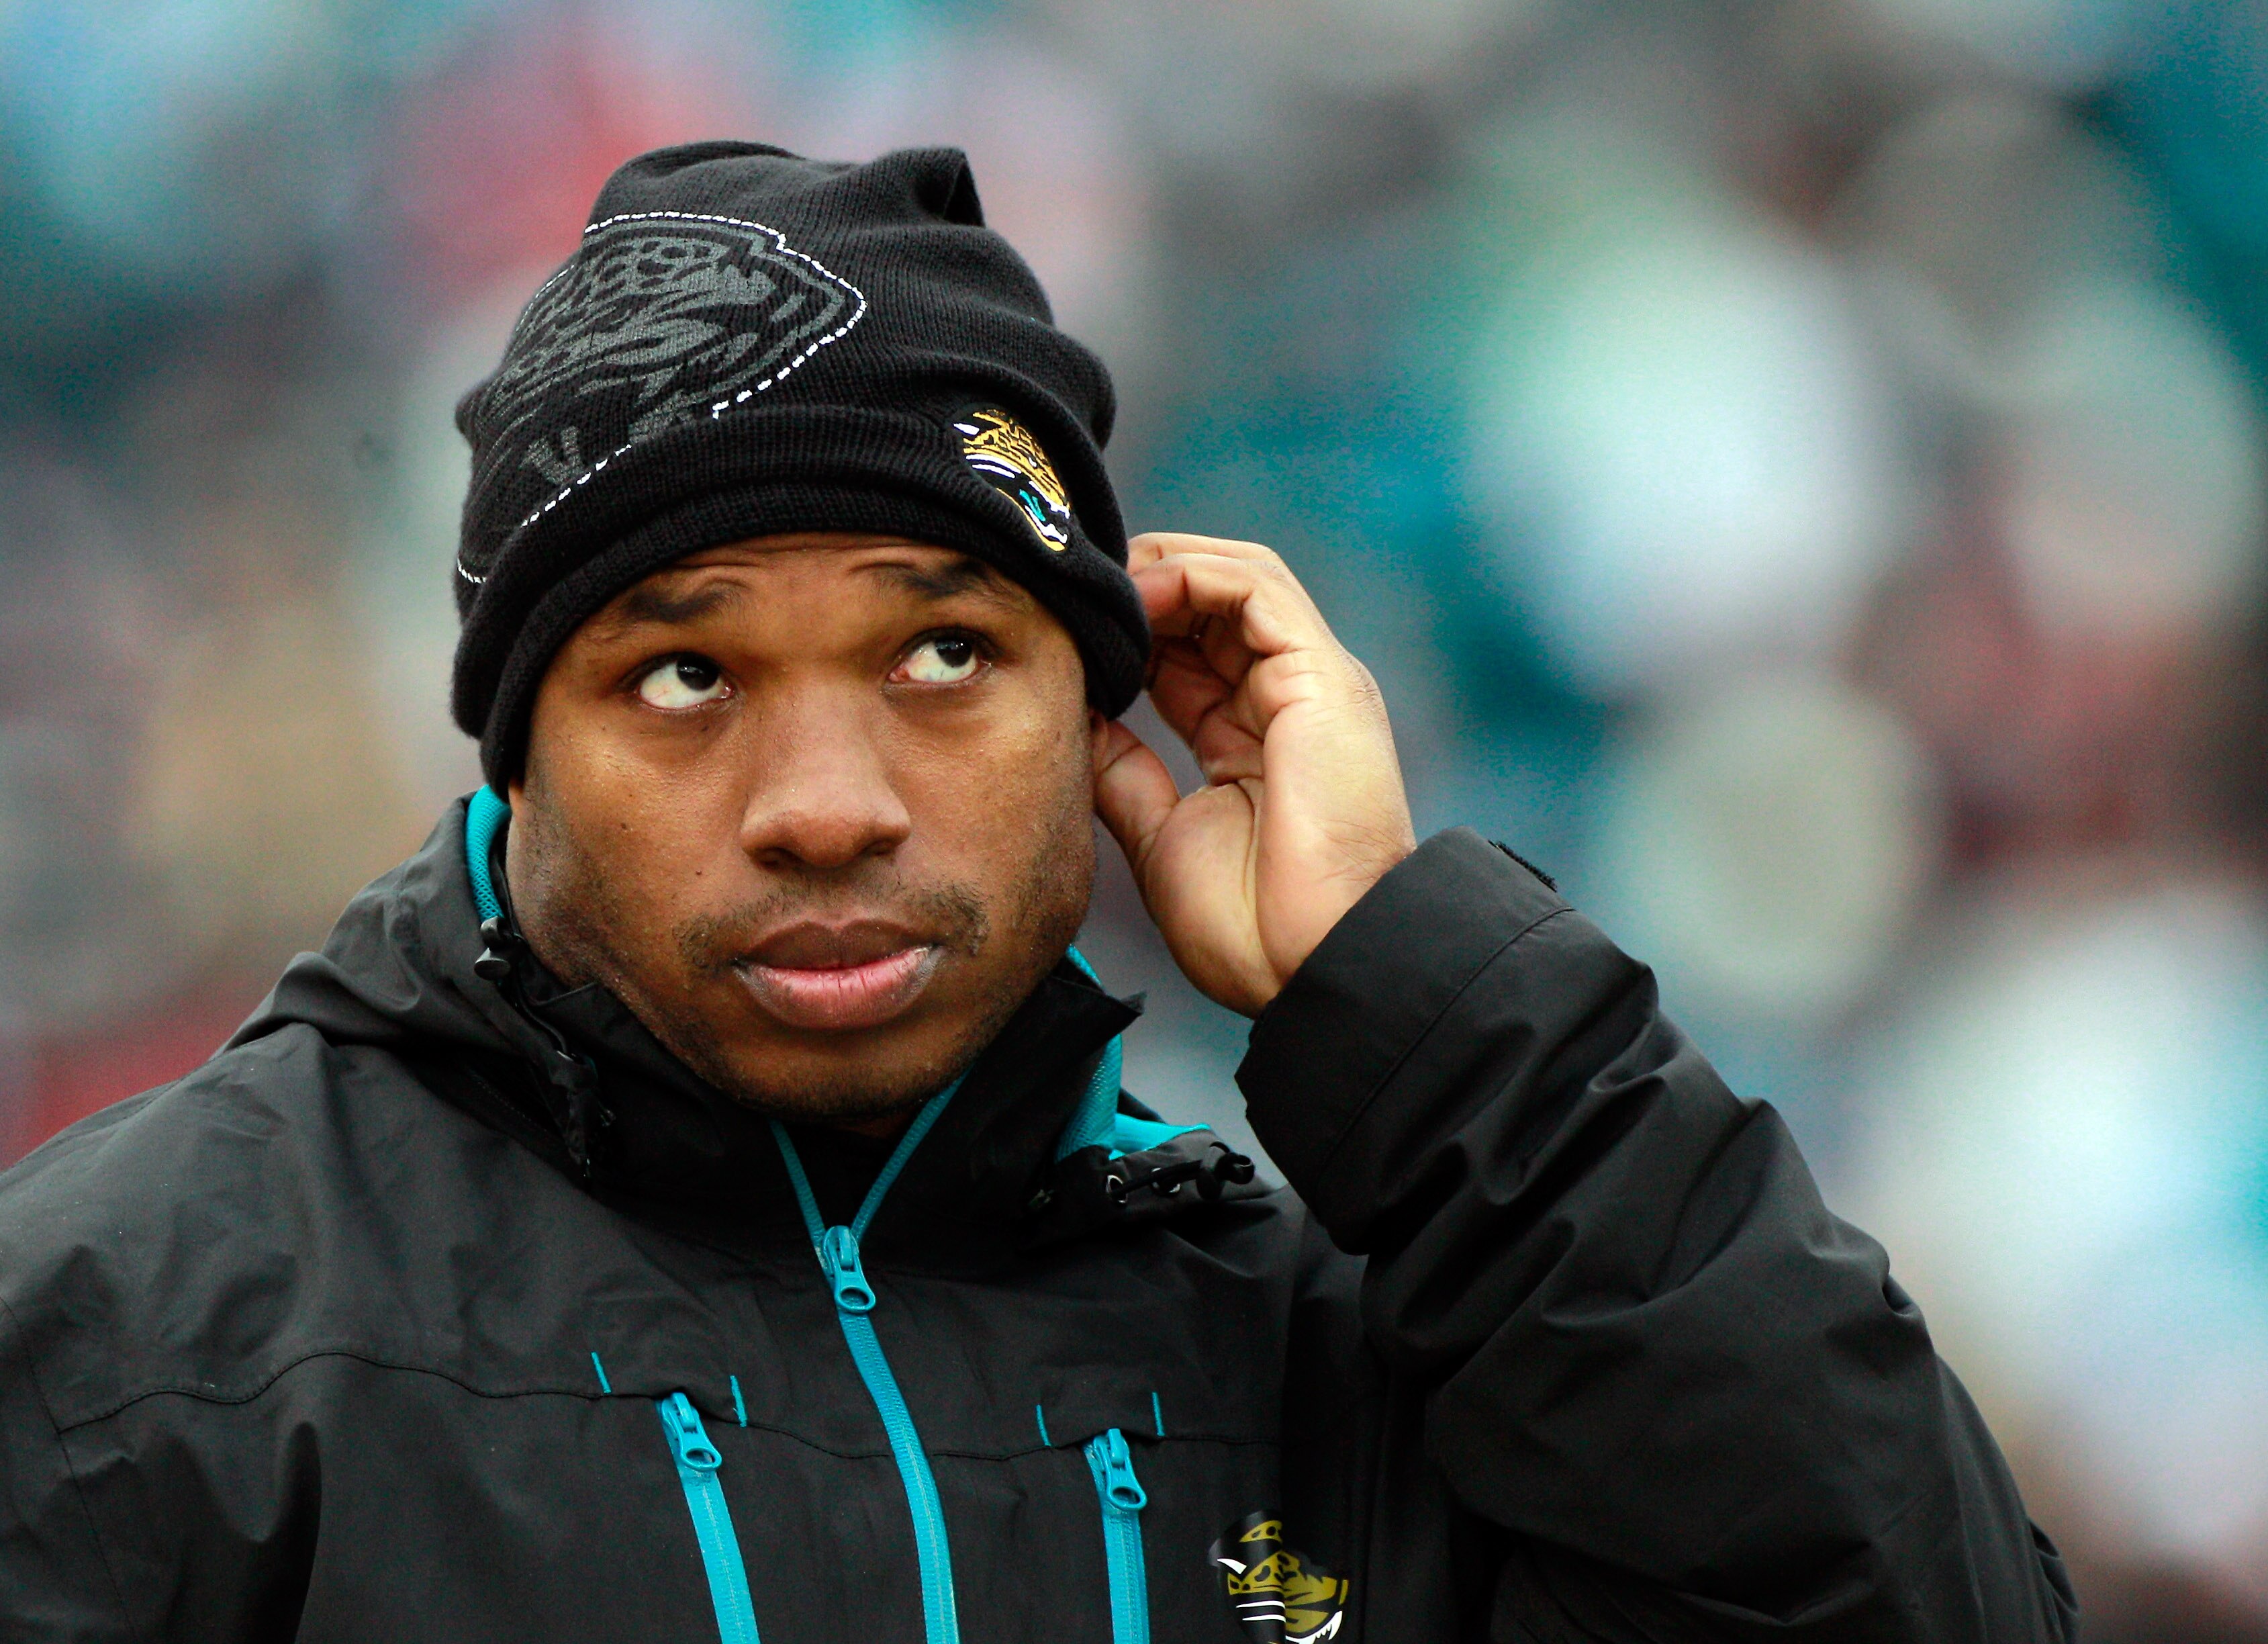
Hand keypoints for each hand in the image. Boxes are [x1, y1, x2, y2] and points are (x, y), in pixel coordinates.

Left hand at [1092, 533, 1415, 1016]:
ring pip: (1239, 578)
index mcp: (1256, 738)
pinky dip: (1193, 575)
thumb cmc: (1254, 929)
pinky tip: (1139, 596)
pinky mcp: (1323, 677)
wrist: (1315, 966)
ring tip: (1104, 587)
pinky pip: (1258, 588)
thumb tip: (1077, 720)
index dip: (1130, 632)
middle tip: (1075, 594)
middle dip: (1141, 586)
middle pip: (1215, 604)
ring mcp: (1313, 683)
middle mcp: (1290, 699)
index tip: (1068, 638)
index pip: (1191, 652)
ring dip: (1163, 568)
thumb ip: (1124, 774)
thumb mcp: (1161, 838)